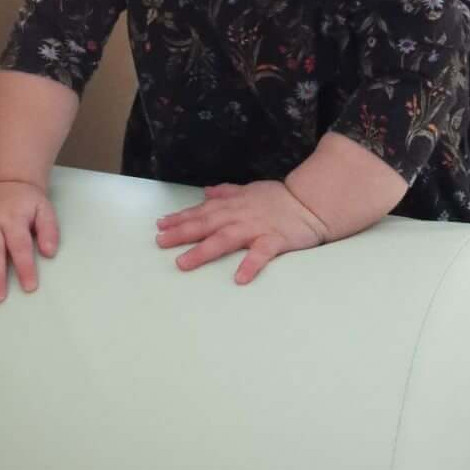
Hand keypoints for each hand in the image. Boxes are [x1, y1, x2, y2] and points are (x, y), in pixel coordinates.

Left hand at [155, 179, 327, 286]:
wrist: (310, 201)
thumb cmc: (277, 198)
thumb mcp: (248, 190)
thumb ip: (226, 193)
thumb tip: (206, 193)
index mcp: (232, 205)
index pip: (201, 211)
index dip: (180, 218)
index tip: (160, 225)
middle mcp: (239, 215)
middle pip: (205, 224)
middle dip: (181, 233)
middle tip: (160, 242)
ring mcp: (256, 228)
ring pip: (225, 239)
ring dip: (203, 250)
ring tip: (183, 263)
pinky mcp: (275, 240)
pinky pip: (261, 254)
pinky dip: (250, 265)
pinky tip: (238, 279)